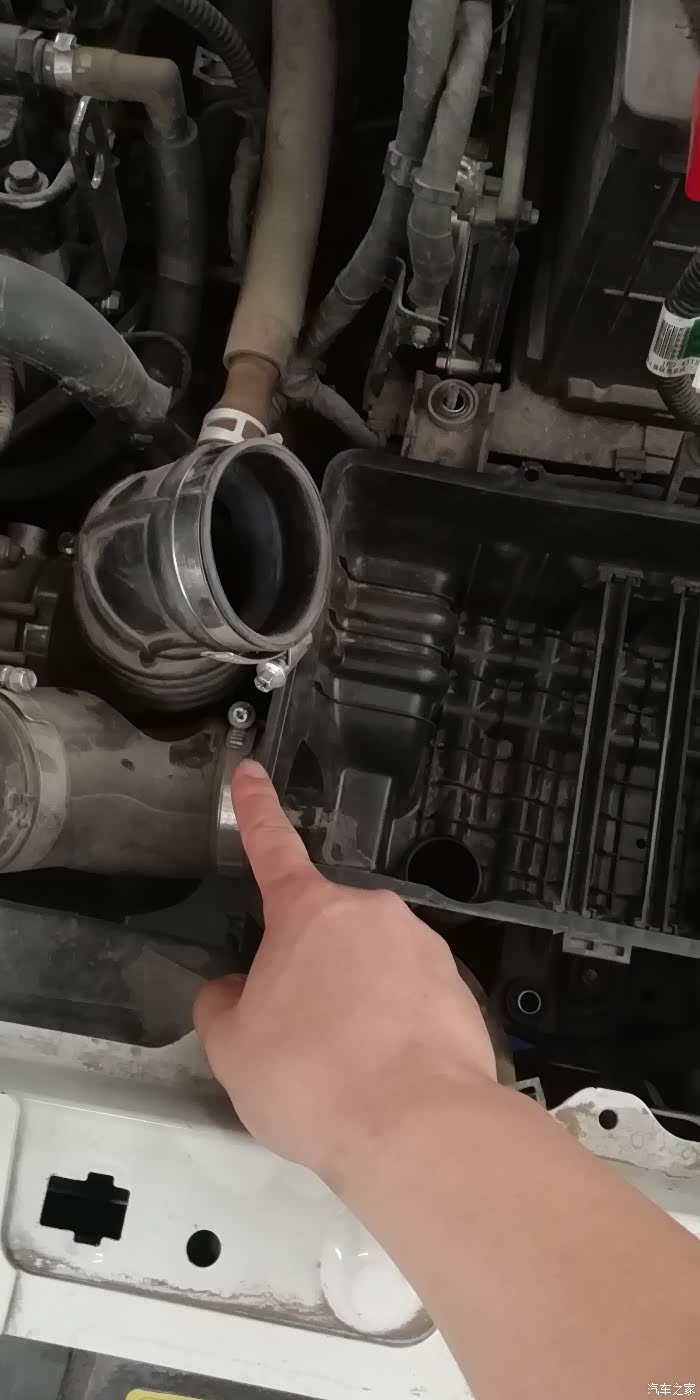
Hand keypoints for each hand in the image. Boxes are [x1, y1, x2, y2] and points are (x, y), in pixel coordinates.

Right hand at [194, 760, 495, 1188]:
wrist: (418, 1126)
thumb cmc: (312, 1077)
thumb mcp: (232, 1048)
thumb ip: (222, 1007)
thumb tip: (233, 992)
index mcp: (310, 913)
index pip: (272, 848)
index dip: (256, 811)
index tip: (252, 772)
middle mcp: (372, 915)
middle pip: (325, 933)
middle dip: (307, 974)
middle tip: (295, 1039)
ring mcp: (424, 950)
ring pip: (371, 970)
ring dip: (353, 1007)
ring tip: (343, 1073)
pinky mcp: (461, 993)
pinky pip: (411, 1003)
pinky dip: (393, 1032)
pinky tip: (384, 1080)